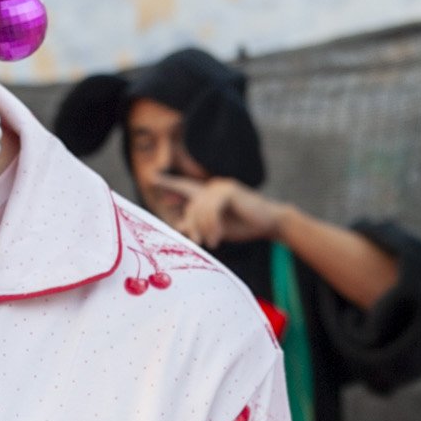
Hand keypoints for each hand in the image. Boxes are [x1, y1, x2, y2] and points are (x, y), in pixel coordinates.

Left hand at [152, 173, 288, 248]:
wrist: (269, 223)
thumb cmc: (243, 225)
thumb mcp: (216, 228)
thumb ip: (198, 225)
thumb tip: (179, 227)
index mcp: (208, 194)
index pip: (184, 187)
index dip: (168, 183)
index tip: (151, 177)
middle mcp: (211, 187)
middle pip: (191, 208)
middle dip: (192, 226)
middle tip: (198, 242)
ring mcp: (219, 186)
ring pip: (199, 210)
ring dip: (204, 230)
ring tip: (212, 243)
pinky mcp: (227, 190)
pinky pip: (210, 210)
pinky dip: (212, 227)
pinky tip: (217, 238)